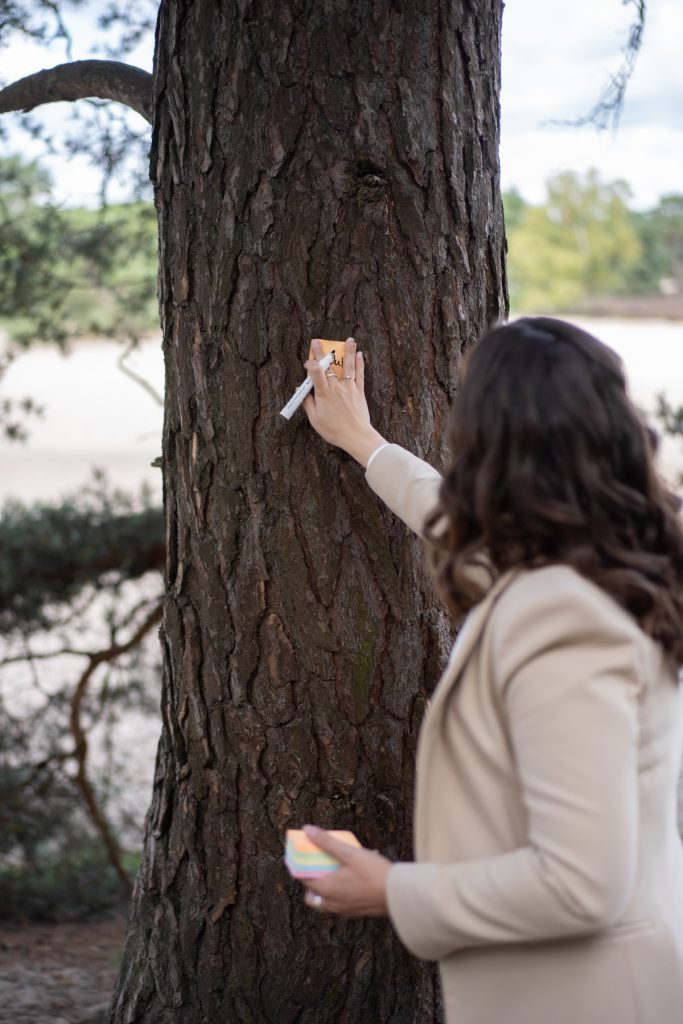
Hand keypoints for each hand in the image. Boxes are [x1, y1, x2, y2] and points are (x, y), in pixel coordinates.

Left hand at [300, 825, 391, 917]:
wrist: (398, 894)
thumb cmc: (373, 873)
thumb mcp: (349, 854)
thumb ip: (327, 842)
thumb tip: (307, 830)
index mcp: (326, 890)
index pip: (303, 878)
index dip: (300, 865)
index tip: (301, 854)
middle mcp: (332, 904)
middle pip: (312, 894)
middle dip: (313, 880)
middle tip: (320, 864)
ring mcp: (344, 910)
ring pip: (326, 900)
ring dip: (327, 886)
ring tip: (339, 869)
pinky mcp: (356, 912)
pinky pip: (341, 902)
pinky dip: (341, 891)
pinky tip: (355, 877)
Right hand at [302, 337, 387, 466]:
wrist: (356, 436)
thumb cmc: (334, 430)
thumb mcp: (315, 419)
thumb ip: (307, 403)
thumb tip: (301, 390)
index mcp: (324, 394)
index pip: (315, 373)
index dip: (309, 364)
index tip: (306, 363)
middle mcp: (336, 387)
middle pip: (328, 366)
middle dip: (321, 352)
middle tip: (317, 341)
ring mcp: (349, 388)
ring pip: (347, 366)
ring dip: (348, 351)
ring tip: (350, 339)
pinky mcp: (359, 392)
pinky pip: (360, 374)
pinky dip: (360, 364)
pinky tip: (360, 354)